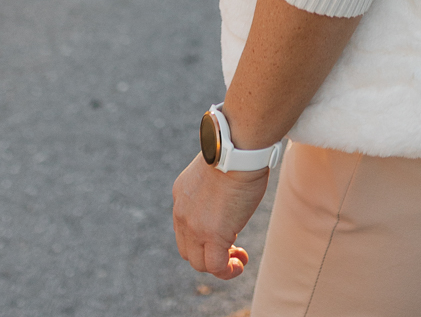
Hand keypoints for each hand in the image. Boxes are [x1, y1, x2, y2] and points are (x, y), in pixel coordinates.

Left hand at [172, 153, 269, 279]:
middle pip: (188, 249)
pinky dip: (227, 271)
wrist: (238, 149)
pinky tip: (240, 264)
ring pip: (200, 263)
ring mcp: (195, 227)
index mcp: (181, 195)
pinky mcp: (213, 236)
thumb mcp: (215, 170)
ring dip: (219, 265)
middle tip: (232, 248)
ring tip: (238, 260)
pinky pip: (216, 267)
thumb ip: (213, 188)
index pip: (184, 228)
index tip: (223, 232)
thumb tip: (226, 198)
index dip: (201, 237)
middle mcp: (182, 214)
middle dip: (208, 253)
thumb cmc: (236, 152)